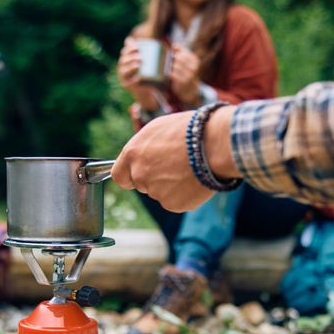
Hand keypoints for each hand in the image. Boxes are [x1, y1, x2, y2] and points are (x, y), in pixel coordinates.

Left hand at [112, 108, 240, 211]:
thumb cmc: (190, 130)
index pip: (119, 175)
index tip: (137, 175)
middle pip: (142, 184)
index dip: (129, 176)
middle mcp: (140, 174)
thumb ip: (145, 147)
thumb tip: (142, 156)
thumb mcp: (159, 129)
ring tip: (190, 169)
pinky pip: (176, 202)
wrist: (214, 143)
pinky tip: (195, 179)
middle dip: (155, 178)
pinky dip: (185, 195)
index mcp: (133, 154)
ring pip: (161, 193)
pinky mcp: (172, 204)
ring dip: (172, 186)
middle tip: (175, 166)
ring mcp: (155, 191)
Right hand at [117, 37, 159, 110]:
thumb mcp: (141, 60)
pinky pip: (129, 83)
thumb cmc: (144, 70)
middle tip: (140, 56)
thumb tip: (128, 39)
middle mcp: (121, 68)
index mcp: (124, 60)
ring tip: (138, 65)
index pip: (124, 52)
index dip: (129, 49)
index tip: (137, 47)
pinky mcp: (127, 86)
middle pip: (123, 60)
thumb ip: (136, 50)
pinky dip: (134, 80)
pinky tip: (139, 77)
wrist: (146, 87)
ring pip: (124, 71)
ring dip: (130, 67)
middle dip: (130, 57)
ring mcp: (123, 78)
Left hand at [168, 45, 200, 106]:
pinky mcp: (183, 82)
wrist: (191, 89)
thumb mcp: (187, 62)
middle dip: (172, 59)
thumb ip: (181, 53)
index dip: (176, 52)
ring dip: (169, 66)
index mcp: (195, 60)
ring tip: (168, 68)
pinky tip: (168, 74)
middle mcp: (194, 67)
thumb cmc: (186, 73)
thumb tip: (174, 45)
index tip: (172, 54)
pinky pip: (173, 74)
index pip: (183, 52)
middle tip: (168, 61)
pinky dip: (169, 73)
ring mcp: (189, 75)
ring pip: (175, 66)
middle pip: (178, 58)